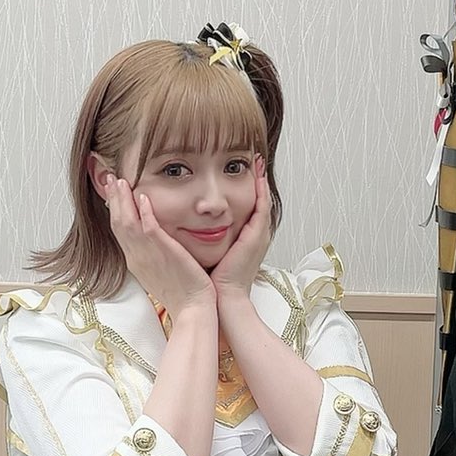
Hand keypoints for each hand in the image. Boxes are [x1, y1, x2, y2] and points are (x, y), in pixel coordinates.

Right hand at [102, 174, 215, 318]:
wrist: (192, 309)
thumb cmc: (182, 293)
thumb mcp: (162, 272)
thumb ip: (155, 255)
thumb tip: (155, 244)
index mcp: (136, 261)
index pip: (120, 231)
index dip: (115, 210)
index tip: (113, 194)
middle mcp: (137, 257)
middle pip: (118, 223)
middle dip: (114, 200)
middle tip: (110, 180)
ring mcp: (147, 255)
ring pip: (127, 222)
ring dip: (123, 200)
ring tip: (120, 181)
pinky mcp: (163, 253)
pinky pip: (149, 228)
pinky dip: (144, 212)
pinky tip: (143, 197)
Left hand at [211, 159, 272, 300]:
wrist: (224, 297)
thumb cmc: (216, 281)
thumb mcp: (213, 253)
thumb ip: (208, 238)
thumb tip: (192, 227)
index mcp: (246, 238)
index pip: (249, 207)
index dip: (248, 188)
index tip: (243, 170)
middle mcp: (256, 234)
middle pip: (260, 200)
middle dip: (258, 178)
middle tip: (255, 158)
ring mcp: (259, 234)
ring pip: (263, 200)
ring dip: (261, 179)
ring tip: (257, 160)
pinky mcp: (256, 236)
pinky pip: (261, 207)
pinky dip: (260, 190)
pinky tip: (256, 175)